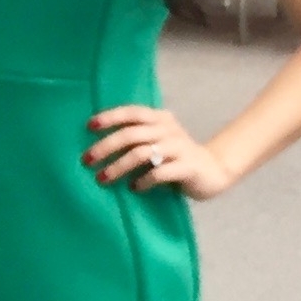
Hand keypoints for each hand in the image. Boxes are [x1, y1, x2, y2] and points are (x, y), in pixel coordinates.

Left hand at [85, 106, 234, 200]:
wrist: (214, 170)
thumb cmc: (176, 156)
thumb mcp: (157, 140)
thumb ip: (136, 137)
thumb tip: (97, 145)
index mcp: (160, 118)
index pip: (131, 112)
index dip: (110, 117)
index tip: (88, 127)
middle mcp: (169, 130)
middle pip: (130, 135)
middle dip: (105, 147)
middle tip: (86, 160)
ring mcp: (180, 148)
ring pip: (141, 153)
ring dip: (117, 167)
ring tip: (103, 179)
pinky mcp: (188, 167)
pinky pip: (159, 173)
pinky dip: (142, 181)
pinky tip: (134, 188)